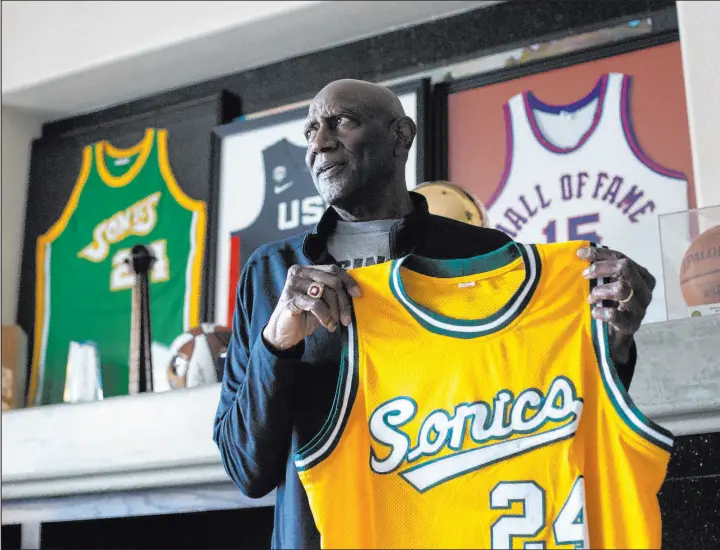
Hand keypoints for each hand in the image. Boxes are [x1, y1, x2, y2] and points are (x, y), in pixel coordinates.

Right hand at [263, 264, 361, 350]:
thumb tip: (356, 291)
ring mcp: (293, 285)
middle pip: (332, 281)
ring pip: (326, 293)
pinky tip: (327, 325)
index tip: (358, 294)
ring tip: (335, 324)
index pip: (333, 269)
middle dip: (344, 302)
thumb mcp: (322, 301)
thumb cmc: (305, 316)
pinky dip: (325, 316)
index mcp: (307, 270)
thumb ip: (334, 291)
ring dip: (335, 312)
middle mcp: (299, 273)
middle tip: (346, 319)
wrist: (284, 333)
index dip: (348, 281)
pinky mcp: (291, 299)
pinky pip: (316, 305)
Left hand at [577, 246, 654, 364]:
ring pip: (621, 289)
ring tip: (590, 297)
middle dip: (601, 268)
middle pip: (625, 268)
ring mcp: (640, 308)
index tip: (580, 253)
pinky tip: (594, 312)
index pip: (621, 257)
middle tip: (584, 275)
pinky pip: (616, 315)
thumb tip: (581, 252)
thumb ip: (603, 270)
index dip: (600, 254)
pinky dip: (602, 311)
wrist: (617, 336)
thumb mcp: (610, 284)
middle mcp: (644, 290)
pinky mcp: (632, 325)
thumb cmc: (613, 304)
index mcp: (641, 275)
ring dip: (600, 291)